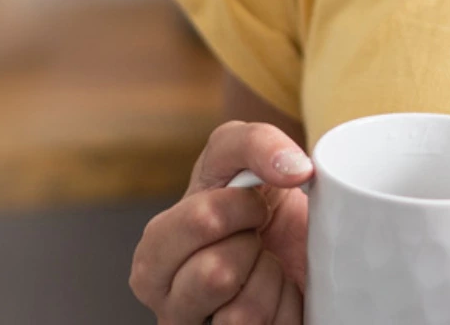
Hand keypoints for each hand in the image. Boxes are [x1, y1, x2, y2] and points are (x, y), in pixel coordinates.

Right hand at [129, 120, 312, 324]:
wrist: (295, 245)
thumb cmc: (256, 203)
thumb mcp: (241, 156)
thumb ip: (255, 143)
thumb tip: (294, 166)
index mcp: (155, 255)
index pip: (204, 219)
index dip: (243, 203)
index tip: (251, 205)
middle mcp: (168, 306)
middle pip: (217, 274)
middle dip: (252, 244)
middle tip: (255, 240)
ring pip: (242, 316)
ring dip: (271, 281)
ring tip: (265, 270)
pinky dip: (287, 309)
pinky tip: (276, 297)